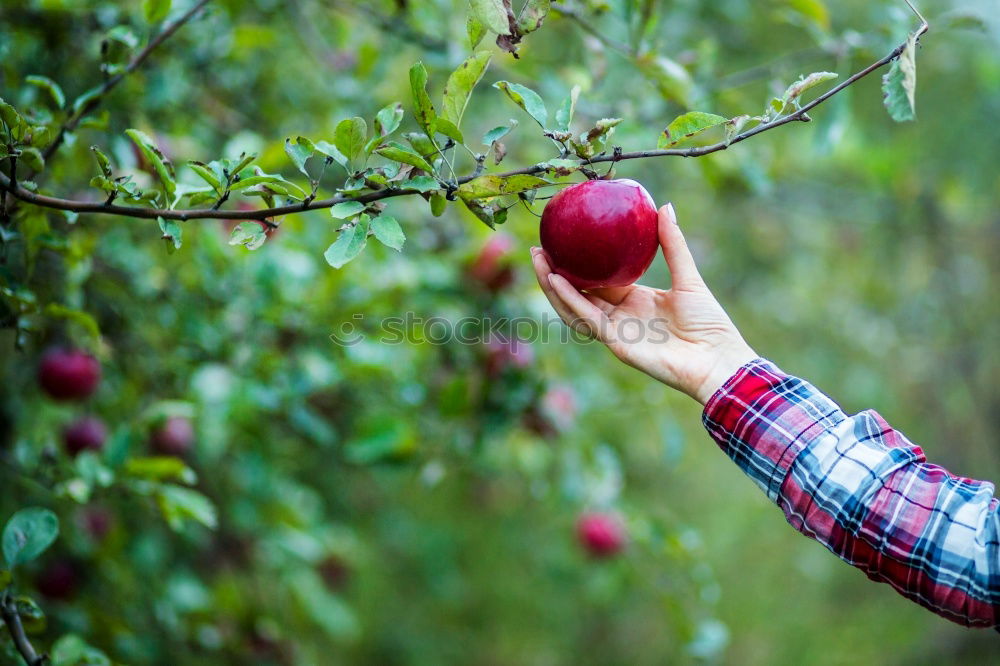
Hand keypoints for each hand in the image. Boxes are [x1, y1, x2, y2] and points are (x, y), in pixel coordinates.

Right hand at [531, 202, 756, 404]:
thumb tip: (664, 206)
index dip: (578, 263)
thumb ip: (673, 244)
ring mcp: (616, 331)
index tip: (562, 242)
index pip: (597, 280)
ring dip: (553, 287)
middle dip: (553, 274)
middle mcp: (620, 316)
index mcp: (634, 301)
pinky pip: (589, 319)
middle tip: (538, 249)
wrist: (718, 359)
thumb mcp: (688, 276)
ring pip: (574, 308)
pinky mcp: (616, 343)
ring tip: (539, 262)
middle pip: (577, 294)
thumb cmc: (709, 323)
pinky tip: (558, 281)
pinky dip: (571, 300)